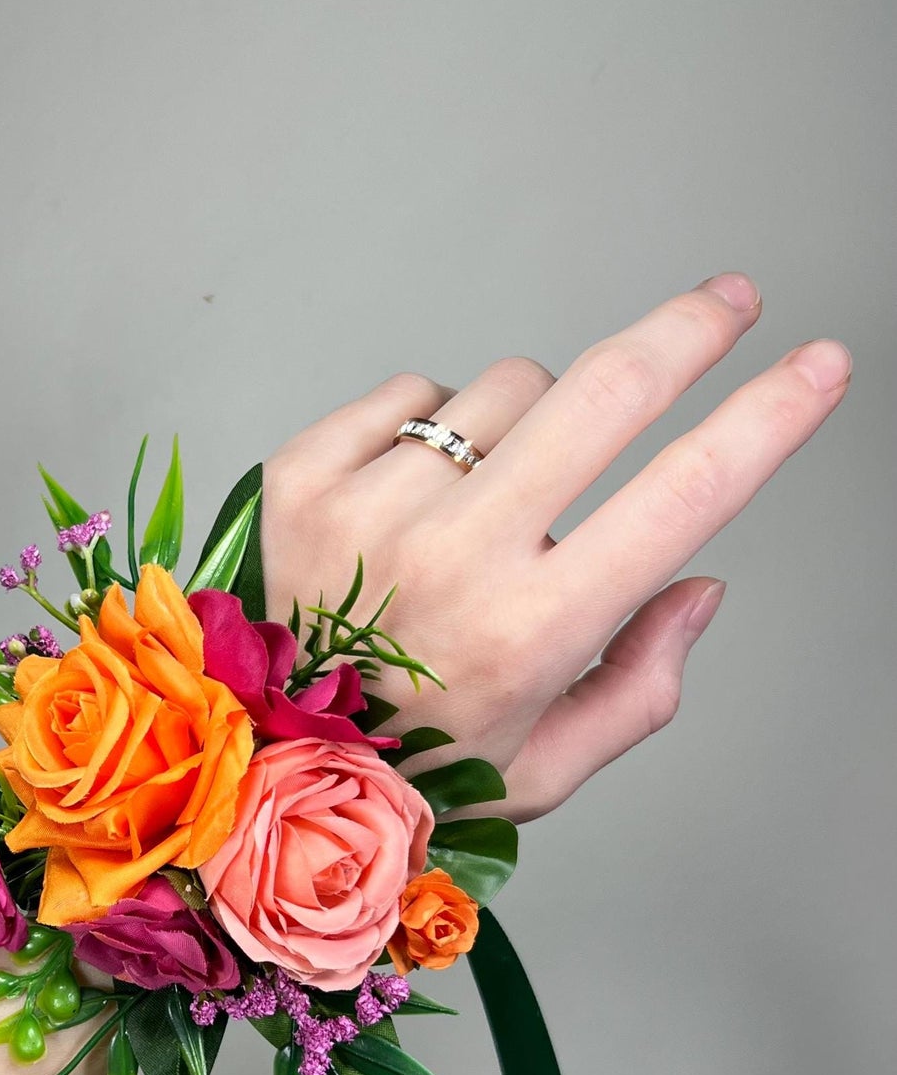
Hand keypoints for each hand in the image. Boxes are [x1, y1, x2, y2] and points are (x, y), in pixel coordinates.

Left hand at [260, 275, 849, 820]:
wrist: (253, 761)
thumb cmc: (406, 771)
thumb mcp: (543, 769)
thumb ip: (640, 685)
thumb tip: (701, 584)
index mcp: (533, 633)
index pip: (687, 493)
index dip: (770, 415)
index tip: (820, 362)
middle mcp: (454, 559)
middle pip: (606, 389)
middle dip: (686, 332)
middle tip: (727, 304)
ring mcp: (370, 507)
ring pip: (508, 386)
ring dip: (528, 420)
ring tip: (486, 505)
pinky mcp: (302, 475)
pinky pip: (413, 391)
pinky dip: (430, 425)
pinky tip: (411, 497)